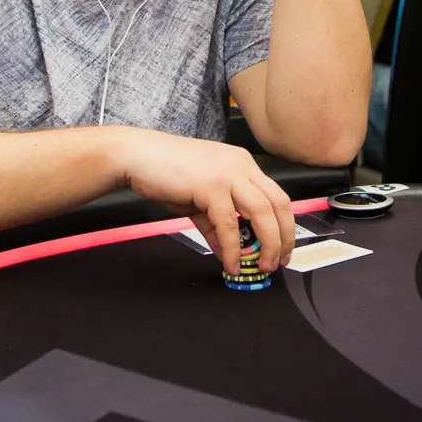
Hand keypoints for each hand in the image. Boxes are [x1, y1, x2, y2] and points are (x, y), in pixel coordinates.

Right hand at [112, 129, 294, 274]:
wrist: (137, 156)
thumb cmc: (164, 171)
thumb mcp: (198, 199)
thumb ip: (216, 224)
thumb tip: (228, 251)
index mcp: (241, 163)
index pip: (276, 195)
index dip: (284, 225)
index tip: (281, 248)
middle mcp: (240, 165)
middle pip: (279, 203)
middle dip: (284, 237)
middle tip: (278, 261)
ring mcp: (227, 173)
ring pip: (263, 212)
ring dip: (268, 243)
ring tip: (262, 265)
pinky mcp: (210, 186)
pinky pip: (229, 223)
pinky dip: (233, 248)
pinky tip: (230, 263)